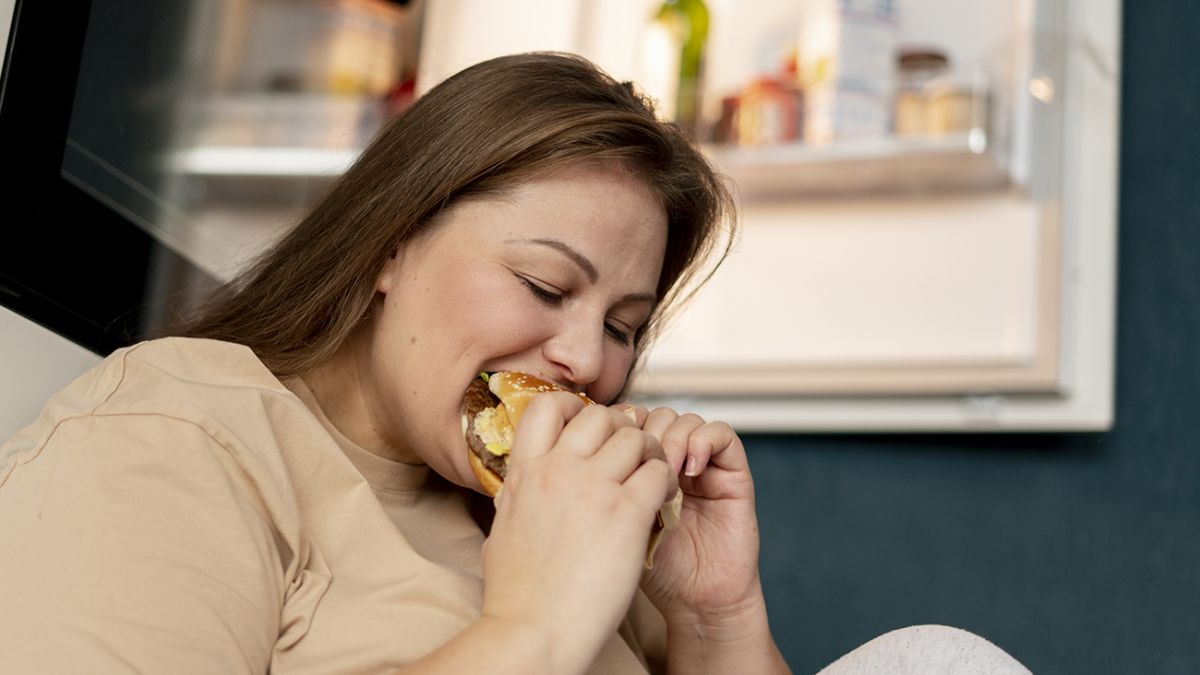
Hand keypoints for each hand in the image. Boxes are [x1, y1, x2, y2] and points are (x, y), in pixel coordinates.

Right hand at [479, 392, 677, 673]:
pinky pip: (659, 474)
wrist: (533, 632)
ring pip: (636, 438)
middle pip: (600, 416)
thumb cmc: (516, 595)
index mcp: (525, 472)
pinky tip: (661, 504)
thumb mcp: (503, 530)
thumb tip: (517, 489)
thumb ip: (516, 498)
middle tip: (629, 455)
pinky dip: (666, 484)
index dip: (573, 409)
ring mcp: (594, 488)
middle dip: (620, 429)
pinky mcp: (627, 513)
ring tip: (652, 479)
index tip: (588, 430)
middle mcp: (558, 470)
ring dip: (650, 454)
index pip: (547, 406)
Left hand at [630, 406, 764, 626]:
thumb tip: (595, 446)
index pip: (627, 422)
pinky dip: (704, 442)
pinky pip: (722, 434)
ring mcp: (703, 465)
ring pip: (685, 419)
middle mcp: (672, 461)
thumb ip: (611, 482)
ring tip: (666, 472)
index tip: (609, 454)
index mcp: (639, 469)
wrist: (696, 600)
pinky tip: (691, 470)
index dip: (618, 430)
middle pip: (654, 414)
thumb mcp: (619, 520)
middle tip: (639, 466)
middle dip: (644, 434)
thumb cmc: (655, 568)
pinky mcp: (733, 473)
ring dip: (672, 439)